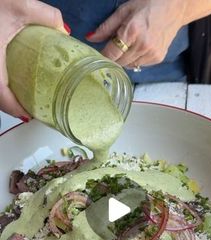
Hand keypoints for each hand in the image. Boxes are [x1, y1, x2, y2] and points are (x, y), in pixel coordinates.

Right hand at [0, 0, 64, 118]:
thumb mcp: (18, 4)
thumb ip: (45, 16)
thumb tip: (63, 31)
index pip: (5, 102)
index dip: (19, 111)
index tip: (31, 115)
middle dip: (12, 106)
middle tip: (29, 106)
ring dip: (3, 96)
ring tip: (19, 95)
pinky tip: (6, 79)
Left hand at [86, 0, 186, 68]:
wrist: (176, 6)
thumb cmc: (148, 4)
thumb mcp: (124, 10)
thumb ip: (106, 27)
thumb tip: (90, 38)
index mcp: (131, 31)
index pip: (111, 54)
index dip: (102, 56)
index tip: (98, 55)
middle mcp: (142, 46)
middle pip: (119, 62)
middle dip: (113, 57)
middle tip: (113, 47)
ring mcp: (151, 54)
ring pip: (128, 66)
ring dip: (124, 59)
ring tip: (128, 45)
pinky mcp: (158, 58)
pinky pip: (139, 65)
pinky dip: (135, 59)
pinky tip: (138, 47)